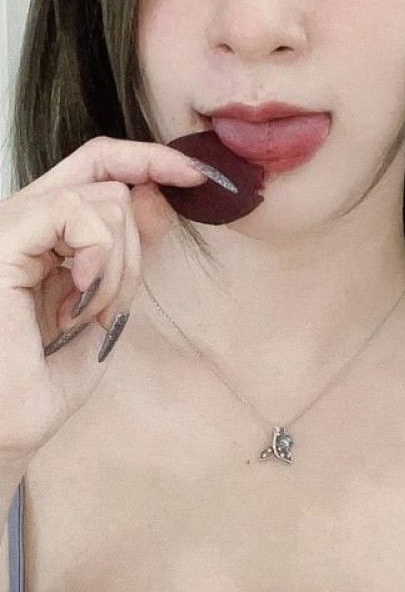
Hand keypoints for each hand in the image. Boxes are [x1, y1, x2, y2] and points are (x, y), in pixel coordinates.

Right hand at [0, 136, 206, 462]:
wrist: (4, 433)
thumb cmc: (39, 385)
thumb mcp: (103, 305)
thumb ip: (126, 251)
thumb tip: (157, 196)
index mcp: (39, 232)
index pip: (96, 166)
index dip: (148, 159)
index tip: (197, 175)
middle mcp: (19, 219)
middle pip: (106, 173)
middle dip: (136, 241)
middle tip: (110, 308)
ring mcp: (7, 224)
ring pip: (104, 198)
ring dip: (117, 267)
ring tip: (82, 318)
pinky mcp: (2, 236)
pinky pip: (75, 210)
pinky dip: (97, 258)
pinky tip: (75, 302)